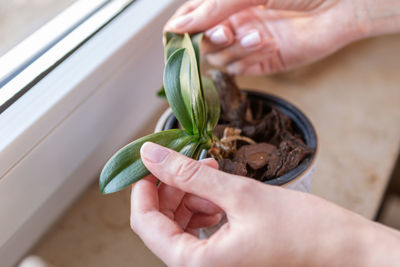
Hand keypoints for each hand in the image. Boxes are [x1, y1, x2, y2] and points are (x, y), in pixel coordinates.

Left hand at [131, 142, 399, 266]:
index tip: (149, 162)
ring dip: (191, 194)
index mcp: (198, 265)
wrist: (343, 250)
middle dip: (172, 188)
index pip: (146, 225)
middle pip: (164, 224)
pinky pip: (203, 228)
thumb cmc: (301, 228)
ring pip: (183, 224)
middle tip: (187, 161)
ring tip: (212, 171)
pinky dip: (206, 204)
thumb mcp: (239, 194)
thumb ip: (189, 174)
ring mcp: (216, 264)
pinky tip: (220, 188)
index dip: (142, 189)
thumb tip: (151, 153)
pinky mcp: (229, 256)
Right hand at [164, 0, 381, 74]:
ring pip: (218, 59)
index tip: (176, 36)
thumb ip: (213, 9)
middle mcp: (233, 23)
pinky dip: (248, 59)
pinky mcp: (263, 62)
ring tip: (258, 34)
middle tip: (227, 31)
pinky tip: (267, 42)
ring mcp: (247, 44)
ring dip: (234, 49)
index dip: (179, 29)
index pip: (190, 18)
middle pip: (200, 43)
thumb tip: (177, 27)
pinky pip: (240, 70)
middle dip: (210, 39)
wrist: (342, 4)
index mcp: (226, 3)